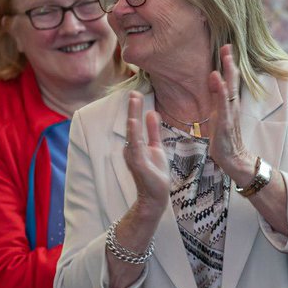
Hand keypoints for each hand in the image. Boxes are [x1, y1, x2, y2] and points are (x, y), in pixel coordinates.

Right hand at [123, 90, 169, 210]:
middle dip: (132, 108)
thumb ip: (153, 131)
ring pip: (132, 131)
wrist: (156, 196)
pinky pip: (135, 145)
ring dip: (133, 115)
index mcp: (136, 144)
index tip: (136, 93)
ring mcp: (133, 155)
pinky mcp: (137, 163)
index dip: (135, 108)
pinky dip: (134, 133)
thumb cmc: (155, 173)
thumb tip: (151, 112)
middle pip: (131, 124)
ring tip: (134, 100)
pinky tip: (134, 121)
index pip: (135, 123)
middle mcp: (131, 148)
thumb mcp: (156, 147)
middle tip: (133, 91)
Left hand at [208, 44, 251, 182]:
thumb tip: (213, 78)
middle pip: (232, 80)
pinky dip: (221, 93)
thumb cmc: (224, 136)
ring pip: (229, 90)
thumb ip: (216, 96)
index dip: (228, 63)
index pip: (229, 79)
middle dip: (230, 63)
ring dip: (228, 74)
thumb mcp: (218, 112)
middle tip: (228, 46)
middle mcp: (232, 105)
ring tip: (226, 58)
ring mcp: (229, 113)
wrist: (233, 158)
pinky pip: (223, 106)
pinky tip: (218, 82)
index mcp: (229, 102)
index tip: (226, 47)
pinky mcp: (225, 123)